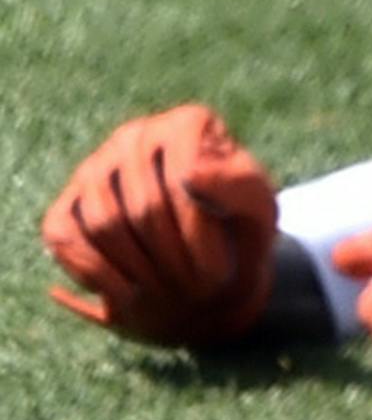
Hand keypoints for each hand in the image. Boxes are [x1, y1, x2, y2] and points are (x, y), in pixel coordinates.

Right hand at [42, 102, 277, 345]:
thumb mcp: (258, 209)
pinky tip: (127, 292)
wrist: (206, 261)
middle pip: (143, 207)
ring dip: (137, 273)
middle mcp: (136, 135)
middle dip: (172, 262)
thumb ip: (237, 185)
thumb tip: (193, 171)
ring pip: (104, 223)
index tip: (219, 275)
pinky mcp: (67, 203)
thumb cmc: (236, 229)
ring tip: (167, 294)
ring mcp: (95, 167)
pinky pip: (65, 237)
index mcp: (188, 124)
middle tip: (194, 295)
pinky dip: (93, 274)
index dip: (198, 237)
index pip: (182, 180)